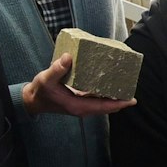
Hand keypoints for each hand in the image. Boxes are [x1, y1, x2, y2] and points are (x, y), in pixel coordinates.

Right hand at [21, 53, 137, 116]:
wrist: (33, 100)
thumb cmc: (40, 91)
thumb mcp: (46, 79)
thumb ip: (56, 69)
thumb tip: (68, 57)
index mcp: (78, 106)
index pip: (103, 107)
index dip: (119, 104)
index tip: (132, 100)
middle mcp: (82, 108)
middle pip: (107, 107)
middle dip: (121, 101)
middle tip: (133, 90)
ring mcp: (81, 106)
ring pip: (103, 104)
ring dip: (114, 98)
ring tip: (126, 87)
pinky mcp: (79, 101)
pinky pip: (97, 100)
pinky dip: (105, 95)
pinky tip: (111, 86)